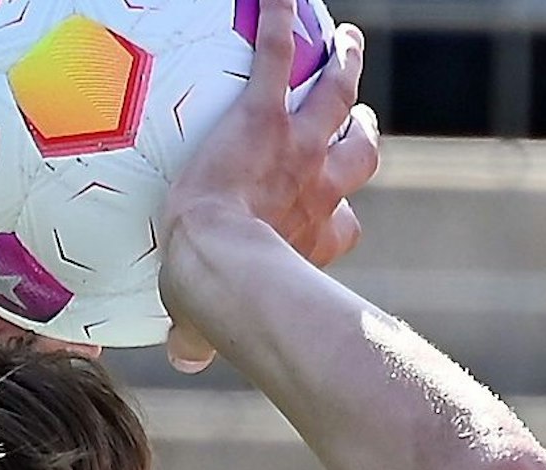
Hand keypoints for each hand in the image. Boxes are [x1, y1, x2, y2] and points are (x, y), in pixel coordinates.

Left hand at [159, 0, 379, 371]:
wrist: (217, 261)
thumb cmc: (214, 300)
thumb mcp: (210, 325)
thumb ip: (197, 339)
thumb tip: (183, 359)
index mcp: (316, 237)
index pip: (343, 226)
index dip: (342, 221)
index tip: (335, 218)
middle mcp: (321, 188)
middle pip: (359, 153)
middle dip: (362, 133)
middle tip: (359, 116)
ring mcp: (298, 147)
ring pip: (337, 95)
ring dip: (344, 64)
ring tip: (347, 39)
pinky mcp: (263, 116)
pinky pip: (276, 55)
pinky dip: (280, 17)